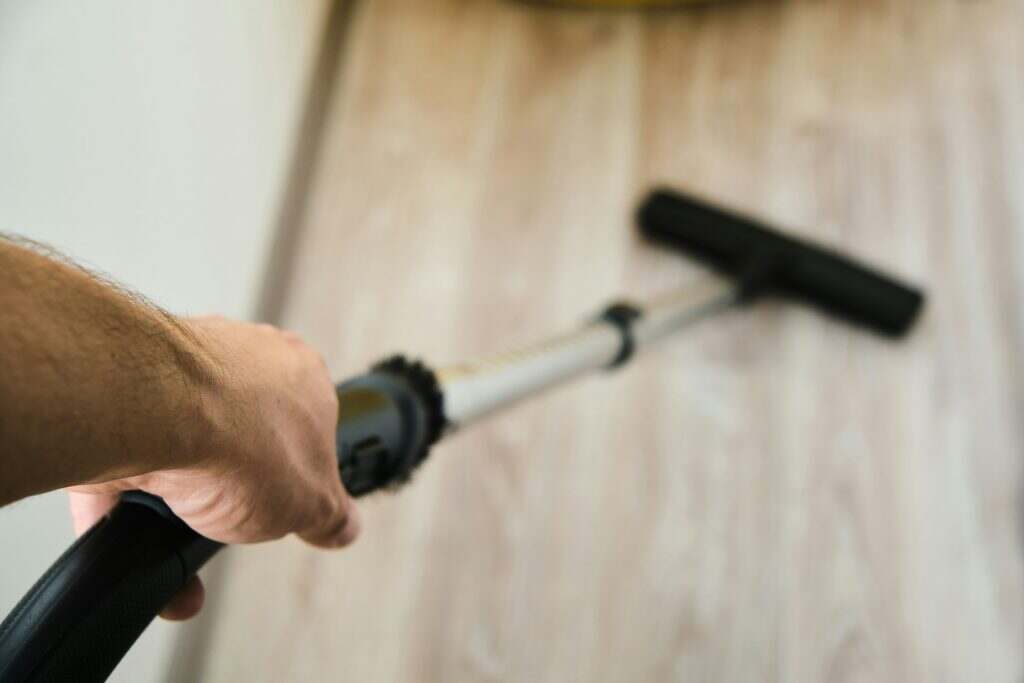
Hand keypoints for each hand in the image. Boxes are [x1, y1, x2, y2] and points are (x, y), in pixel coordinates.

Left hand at [66, 316, 359, 619]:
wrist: (155, 414)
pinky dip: (127, 496)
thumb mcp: (312, 504)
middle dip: (232, 484)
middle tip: (227, 518)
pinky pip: (128, 452)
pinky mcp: (126, 391)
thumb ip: (331, 517)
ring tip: (176, 533)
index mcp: (303, 374)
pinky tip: (134, 530)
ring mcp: (182, 370)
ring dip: (176, 497)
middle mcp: (244, 358)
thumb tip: (342, 527)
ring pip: (182, 443)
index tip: (281, 504)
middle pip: (244, 432)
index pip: (309, 426)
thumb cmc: (242, 439)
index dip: (296, 473)